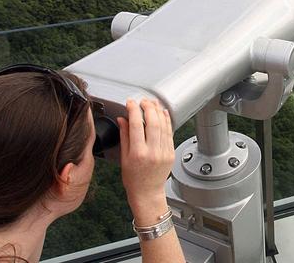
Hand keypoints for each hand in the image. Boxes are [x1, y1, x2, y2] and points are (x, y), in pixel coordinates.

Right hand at [117, 99, 174, 224]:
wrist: (147, 192)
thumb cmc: (133, 179)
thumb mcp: (124, 158)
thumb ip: (124, 136)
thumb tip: (122, 119)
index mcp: (138, 153)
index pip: (135, 125)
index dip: (133, 110)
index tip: (130, 102)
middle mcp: (152, 152)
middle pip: (152, 122)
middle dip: (148, 107)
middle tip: (143, 101)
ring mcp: (164, 152)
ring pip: (163, 126)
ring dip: (158, 111)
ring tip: (153, 103)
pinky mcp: (171, 153)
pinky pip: (170, 133)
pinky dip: (167, 121)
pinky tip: (163, 114)